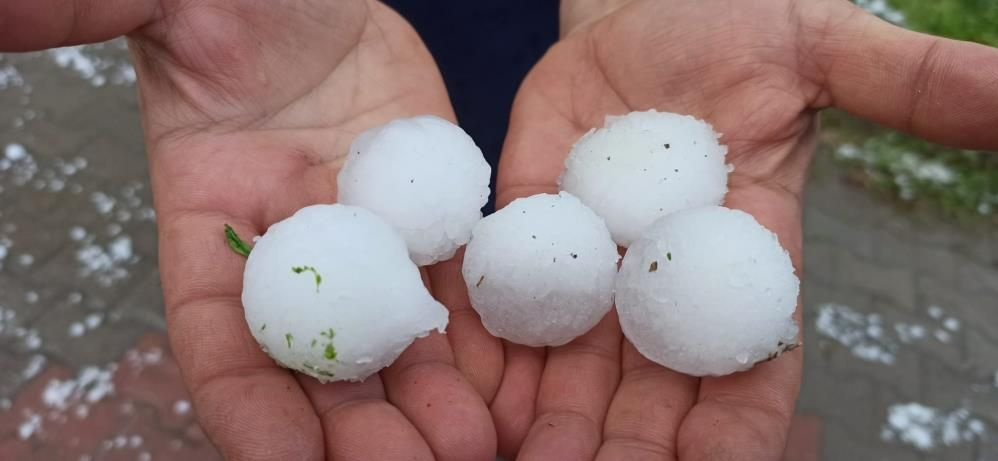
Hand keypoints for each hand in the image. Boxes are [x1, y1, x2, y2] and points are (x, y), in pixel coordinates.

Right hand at [1, 1, 499, 459]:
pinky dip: (475, 341)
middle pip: (318, 364)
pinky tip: (505, 384)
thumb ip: (89, 14)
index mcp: (207, 225)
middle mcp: (289, 254)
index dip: (247, 411)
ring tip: (469, 448)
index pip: (220, 343)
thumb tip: (1, 18)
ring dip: (426, 403)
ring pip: (393, 340)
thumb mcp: (169, 1)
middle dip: (354, 430)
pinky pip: (451, 288)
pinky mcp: (423, 219)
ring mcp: (363, 241)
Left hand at [492, 0, 997, 458]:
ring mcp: (593, 259)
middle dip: (626, 445)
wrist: (644, 1)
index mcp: (743, 255)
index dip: (735, 428)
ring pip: (573, 362)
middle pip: (649, 387)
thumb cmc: (740, 23)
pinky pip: (507, 298)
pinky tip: (471, 394)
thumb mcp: (825, 46)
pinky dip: (491, 349)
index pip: (747, 365)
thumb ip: (910, 85)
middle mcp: (665, 277)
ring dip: (551, 419)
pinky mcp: (528, 224)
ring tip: (520, 460)